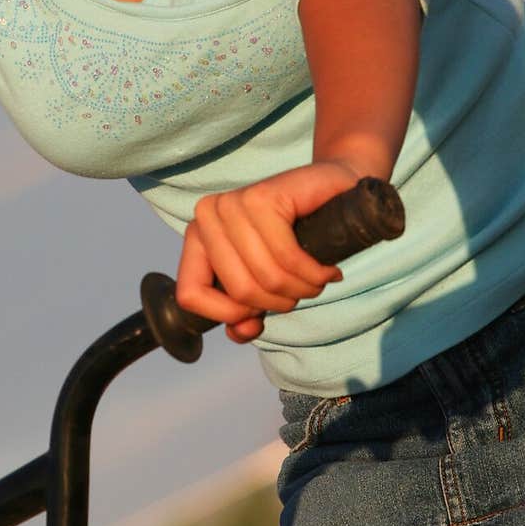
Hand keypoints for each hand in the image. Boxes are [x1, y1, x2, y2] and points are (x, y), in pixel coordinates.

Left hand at [175, 161, 359, 342]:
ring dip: (302, 289)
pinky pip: (287, 257)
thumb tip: (242, 331)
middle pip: (238, 291)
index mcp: (197, 235)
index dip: (229, 314)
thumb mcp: (265, 285)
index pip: (189, 295)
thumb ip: (244, 314)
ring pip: (266, 277)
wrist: (335, 195)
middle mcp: (208, 215)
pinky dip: (314, 273)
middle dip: (279, 302)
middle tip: (301, 289)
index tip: (259, 311)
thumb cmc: (297, 240)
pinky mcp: (264, 196)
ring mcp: (233, 203)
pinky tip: (326, 269)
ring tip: (316, 279)